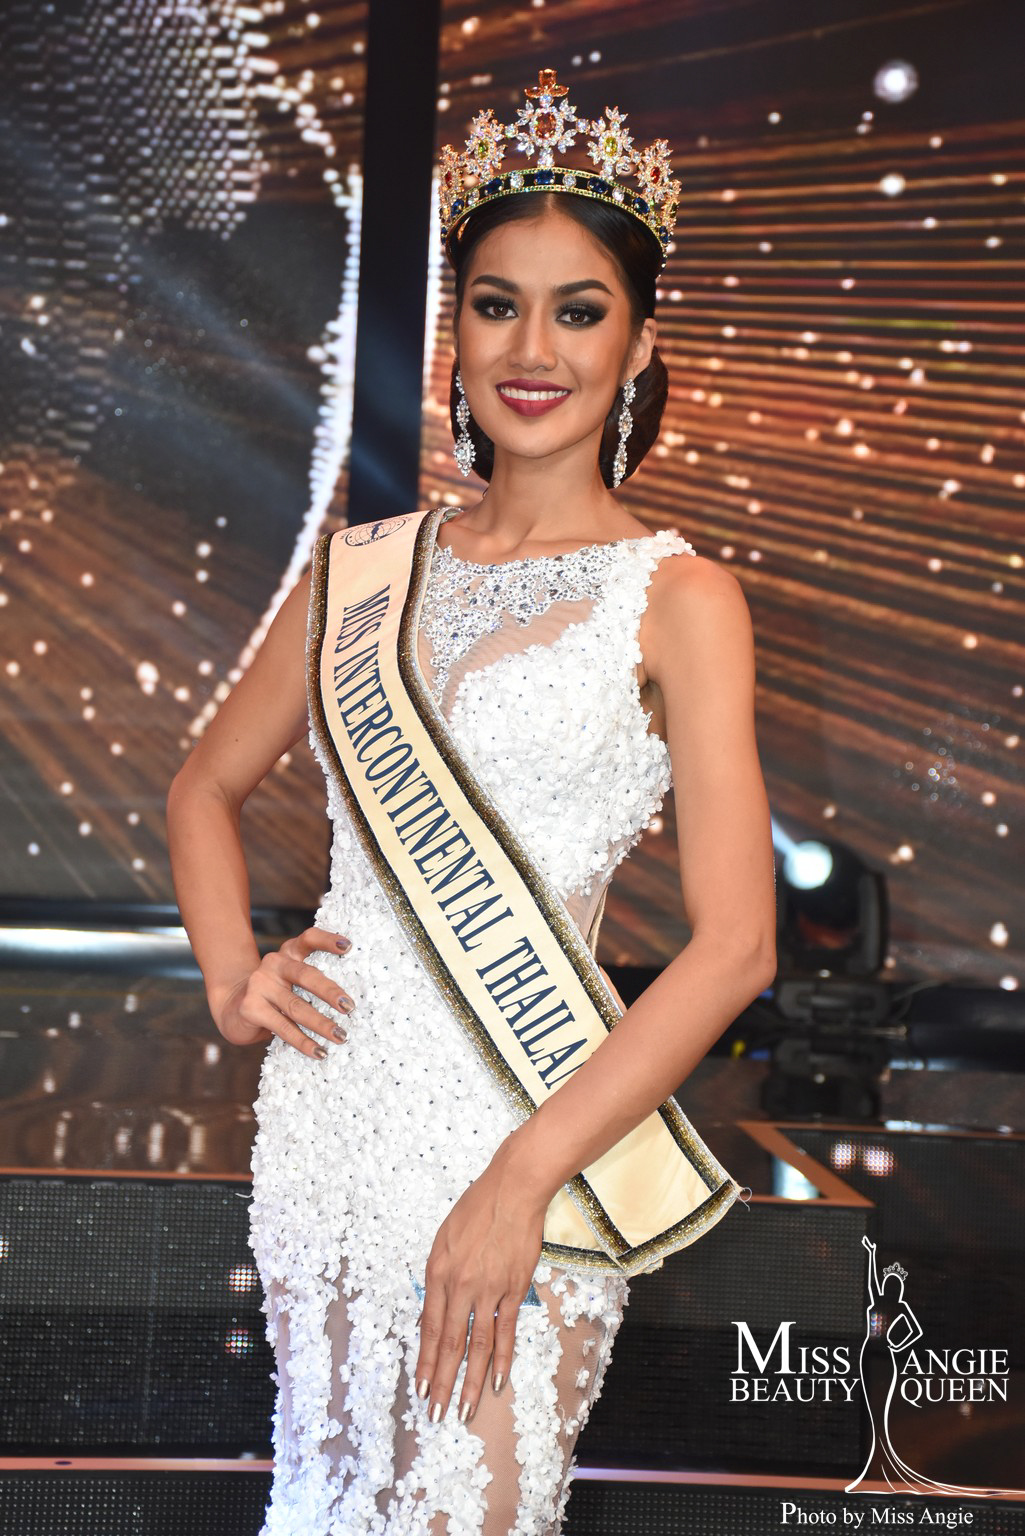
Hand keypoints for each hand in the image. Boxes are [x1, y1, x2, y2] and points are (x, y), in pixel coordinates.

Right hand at [210, 925, 354, 1057]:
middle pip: (306, 975)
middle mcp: (274, 964)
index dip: (328, 940)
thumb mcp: (292, 980)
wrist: (233, 1008)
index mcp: (289, 953)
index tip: (349, 946)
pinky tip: (319, 1052)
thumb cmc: (275, 996)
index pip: (309, 939)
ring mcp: (259, 984)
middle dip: (330, 992)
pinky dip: (304, 1042)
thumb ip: (313, 981)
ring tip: (340, 1036)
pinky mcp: (251, 1007)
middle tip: (350, 1007)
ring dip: (322, 1024)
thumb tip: (350, 1004)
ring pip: (297, 1006)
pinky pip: (284, 1027)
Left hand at [414, 1145, 547, 1424]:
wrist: (513, 1189)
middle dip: (441, 1383)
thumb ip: (439, 1275)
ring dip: (470, 1382)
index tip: (421, 1390)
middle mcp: (459, 1286)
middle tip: (436, 1416)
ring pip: (476, 1346)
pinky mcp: (513, 1289)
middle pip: (449, 1344)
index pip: (429, 1328)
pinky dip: (502, 1359)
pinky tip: (498, 1382)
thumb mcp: (445, 1238)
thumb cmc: (477, 1208)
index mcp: (437, 1272)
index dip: (425, 1361)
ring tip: (464, 1411)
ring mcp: (488, 1290)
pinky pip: (505, 1331)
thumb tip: (435, 1309)